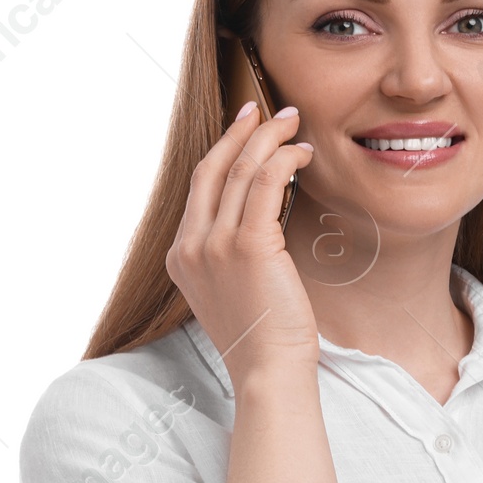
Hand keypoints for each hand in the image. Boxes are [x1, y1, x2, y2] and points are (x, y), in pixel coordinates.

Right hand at [166, 103, 317, 384]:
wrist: (268, 372)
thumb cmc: (263, 340)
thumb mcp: (234, 293)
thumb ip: (233, 258)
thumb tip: (261, 226)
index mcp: (182, 257)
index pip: (200, 189)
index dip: (222, 151)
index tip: (244, 128)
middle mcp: (190, 247)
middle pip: (212, 170)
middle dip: (241, 133)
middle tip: (266, 110)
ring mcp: (214, 245)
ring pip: (238, 171)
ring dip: (267, 139)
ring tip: (293, 123)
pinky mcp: (247, 246)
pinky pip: (262, 185)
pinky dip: (282, 160)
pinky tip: (301, 153)